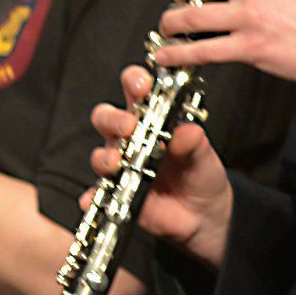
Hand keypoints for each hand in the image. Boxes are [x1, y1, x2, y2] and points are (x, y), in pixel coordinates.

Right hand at [87, 65, 233, 267]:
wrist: (202, 212)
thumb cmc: (200, 173)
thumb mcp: (203, 155)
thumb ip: (194, 143)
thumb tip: (188, 131)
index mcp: (152, 118)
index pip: (135, 89)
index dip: (135, 82)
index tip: (143, 84)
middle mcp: (130, 138)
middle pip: (106, 118)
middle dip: (114, 118)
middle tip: (129, 125)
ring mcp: (120, 165)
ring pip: (99, 154)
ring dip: (105, 157)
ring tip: (116, 162)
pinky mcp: (116, 193)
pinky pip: (97, 194)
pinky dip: (92, 195)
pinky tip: (92, 198)